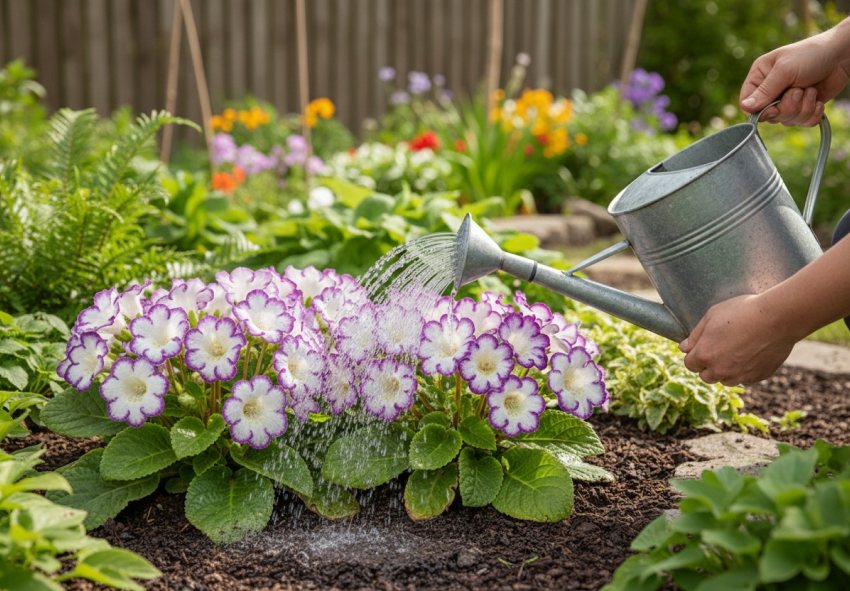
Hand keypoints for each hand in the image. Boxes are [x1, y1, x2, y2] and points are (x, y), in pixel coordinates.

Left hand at [678, 294, 797, 385]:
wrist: (777, 318)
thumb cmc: (742, 312)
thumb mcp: (711, 315)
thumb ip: (695, 335)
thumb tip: (684, 348)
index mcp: (705, 355)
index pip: (689, 364)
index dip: (693, 355)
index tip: (701, 347)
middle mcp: (720, 370)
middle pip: (706, 376)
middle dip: (708, 365)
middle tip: (718, 348)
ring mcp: (741, 376)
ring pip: (726, 380)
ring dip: (725, 370)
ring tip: (735, 351)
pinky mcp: (758, 377)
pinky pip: (746, 378)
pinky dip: (744, 370)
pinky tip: (751, 353)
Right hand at [740, 22, 849, 125]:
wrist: (841, 55)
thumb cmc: (811, 55)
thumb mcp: (785, 70)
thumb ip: (765, 90)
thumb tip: (745, 107)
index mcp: (760, 77)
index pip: (747, 104)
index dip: (760, 111)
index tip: (774, 107)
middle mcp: (771, 91)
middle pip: (768, 116)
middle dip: (787, 107)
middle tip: (798, 91)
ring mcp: (787, 100)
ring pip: (786, 121)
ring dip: (803, 108)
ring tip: (811, 90)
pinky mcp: (803, 107)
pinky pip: (802, 123)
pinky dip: (813, 113)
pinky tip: (818, 100)